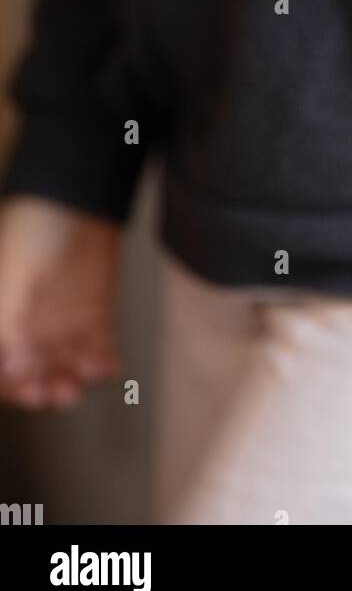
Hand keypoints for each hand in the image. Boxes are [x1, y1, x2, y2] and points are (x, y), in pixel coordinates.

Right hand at [0, 197, 120, 408]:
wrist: (77, 198)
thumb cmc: (33, 229)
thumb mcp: (12, 278)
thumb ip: (10, 327)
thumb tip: (12, 368)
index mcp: (2, 320)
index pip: (1, 368)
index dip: (7, 385)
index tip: (19, 387)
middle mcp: (27, 327)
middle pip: (27, 377)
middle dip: (35, 392)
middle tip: (46, 393)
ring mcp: (60, 324)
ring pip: (61, 373)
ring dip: (66, 387)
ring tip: (72, 386)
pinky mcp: (93, 316)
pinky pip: (97, 353)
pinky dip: (100, 367)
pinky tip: (103, 366)